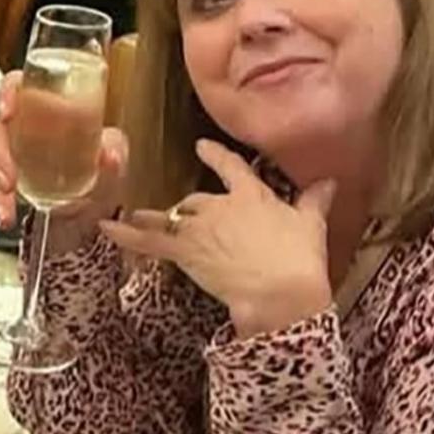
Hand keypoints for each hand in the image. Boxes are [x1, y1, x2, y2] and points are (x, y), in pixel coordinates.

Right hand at [0, 71, 129, 257]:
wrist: (98, 192)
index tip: (8, 111)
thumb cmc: (100, 159)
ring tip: (3, 211)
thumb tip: (109, 155)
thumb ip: (115, 148)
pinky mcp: (4, 176)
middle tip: (9, 179)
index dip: (7, 93)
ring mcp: (10, 151)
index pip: (16, 85)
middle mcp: (22, 125)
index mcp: (44, 103)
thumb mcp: (113, 148)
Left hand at [98, 139, 335, 336]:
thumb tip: (329, 182)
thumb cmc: (299, 258)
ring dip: (153, 218)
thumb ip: (315, 201)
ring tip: (135, 216)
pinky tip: (104, 226)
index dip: (215, 156)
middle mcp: (221, 205)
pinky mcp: (184, 250)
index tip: (201, 145)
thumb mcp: (311, 226)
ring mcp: (199, 227)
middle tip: (186, 220)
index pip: (231, 168)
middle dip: (191, 210)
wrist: (279, 288)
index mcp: (252, 195)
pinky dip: (124, 234)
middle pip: (196, 200)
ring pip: (170, 217)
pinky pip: (147, 240)